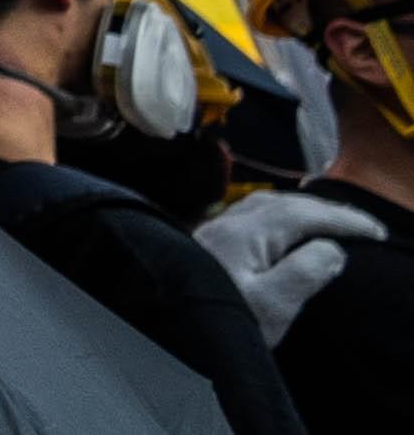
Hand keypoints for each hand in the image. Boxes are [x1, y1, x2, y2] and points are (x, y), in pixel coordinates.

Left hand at [196, 190, 380, 340]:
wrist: (163, 332)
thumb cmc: (218, 325)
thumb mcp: (271, 306)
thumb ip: (304, 274)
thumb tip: (332, 250)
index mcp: (241, 234)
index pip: (300, 214)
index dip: (341, 219)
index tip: (373, 231)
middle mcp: (224, 225)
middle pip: (282, 204)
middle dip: (325, 210)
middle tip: (361, 226)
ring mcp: (212, 234)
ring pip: (263, 207)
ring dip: (301, 209)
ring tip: (329, 222)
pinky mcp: (207, 247)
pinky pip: (250, 217)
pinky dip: (279, 217)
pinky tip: (284, 231)